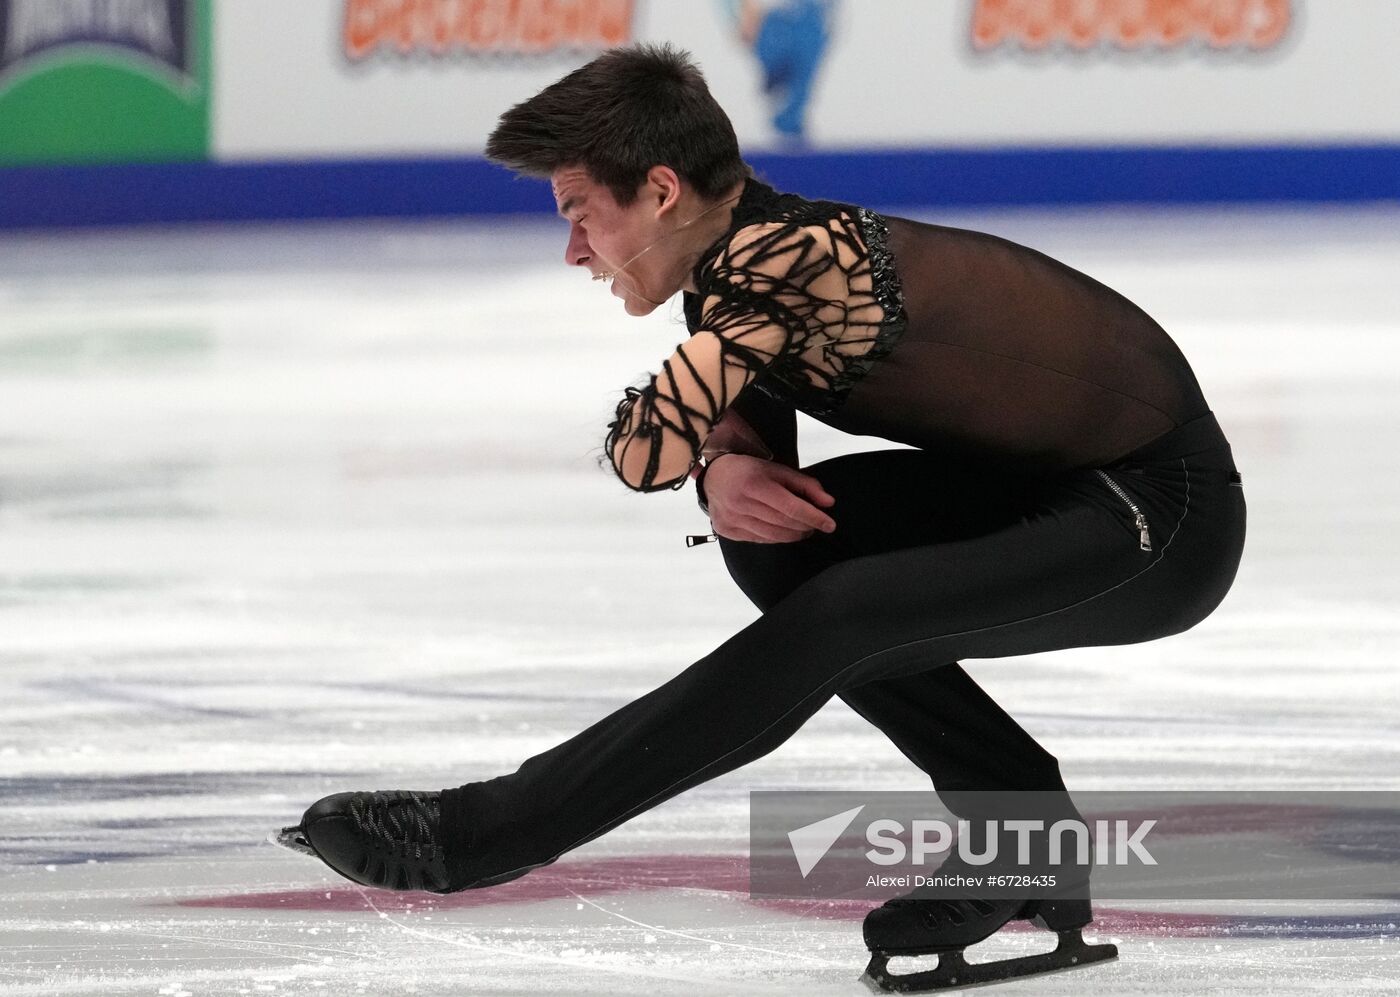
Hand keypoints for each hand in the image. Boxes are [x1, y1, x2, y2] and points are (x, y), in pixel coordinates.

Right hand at [701, 454, 835, 542]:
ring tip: (804, 530)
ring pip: (773, 535)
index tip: (830, 524)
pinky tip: (784, 531)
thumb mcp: (778, 470)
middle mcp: (740, 503)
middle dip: (806, 526)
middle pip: (784, 523)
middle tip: (817, 525)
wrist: (713, 478)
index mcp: (754, 483)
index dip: (813, 517)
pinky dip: (777, 538)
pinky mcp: (726, 531)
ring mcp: (731, 519)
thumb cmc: (749, 471)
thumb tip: (828, 503)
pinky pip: (760, 540)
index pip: (791, 507)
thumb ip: (805, 484)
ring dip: (794, 535)